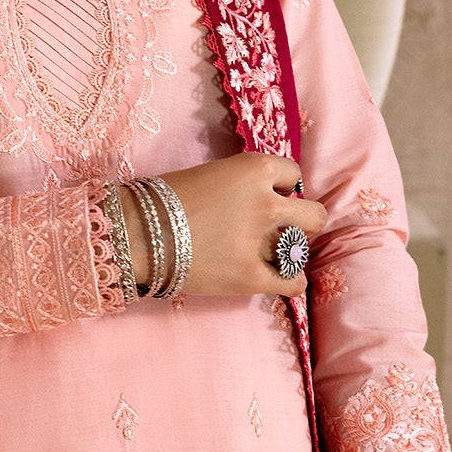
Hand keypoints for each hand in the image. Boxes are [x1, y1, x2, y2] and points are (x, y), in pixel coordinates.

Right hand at [119, 151, 327, 297]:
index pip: (292, 175)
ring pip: (303, 249)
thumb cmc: (162, 199)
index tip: (270, 194)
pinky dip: (290, 280)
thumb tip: (257, 197)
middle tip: (282, 228)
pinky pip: (292, 282)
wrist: (137, 234)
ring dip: (290, 251)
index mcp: (254, 169)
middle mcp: (267, 203)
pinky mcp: (251, 276)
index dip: (281, 186)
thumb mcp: (210, 174)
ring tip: (274, 254)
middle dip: (302, 221)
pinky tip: (279, 277)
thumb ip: (241, 184)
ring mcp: (262, 242)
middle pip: (314, 215)